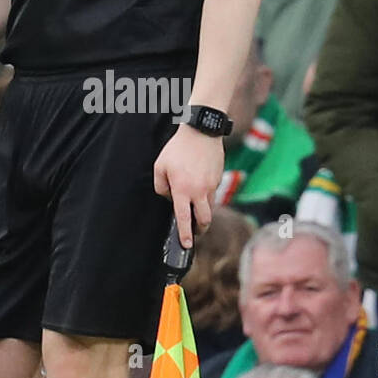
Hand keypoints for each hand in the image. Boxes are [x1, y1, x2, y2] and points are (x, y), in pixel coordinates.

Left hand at [153, 124, 224, 248]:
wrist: (201, 132)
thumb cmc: (178, 149)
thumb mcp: (160, 167)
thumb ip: (161, 187)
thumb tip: (169, 198)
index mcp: (182, 189)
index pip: (184, 218)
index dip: (185, 234)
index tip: (186, 244)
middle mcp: (199, 191)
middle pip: (204, 220)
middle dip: (200, 230)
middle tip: (195, 233)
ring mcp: (211, 185)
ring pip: (210, 208)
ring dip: (203, 213)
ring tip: (196, 210)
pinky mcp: (218, 179)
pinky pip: (212, 193)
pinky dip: (206, 196)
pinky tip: (199, 186)